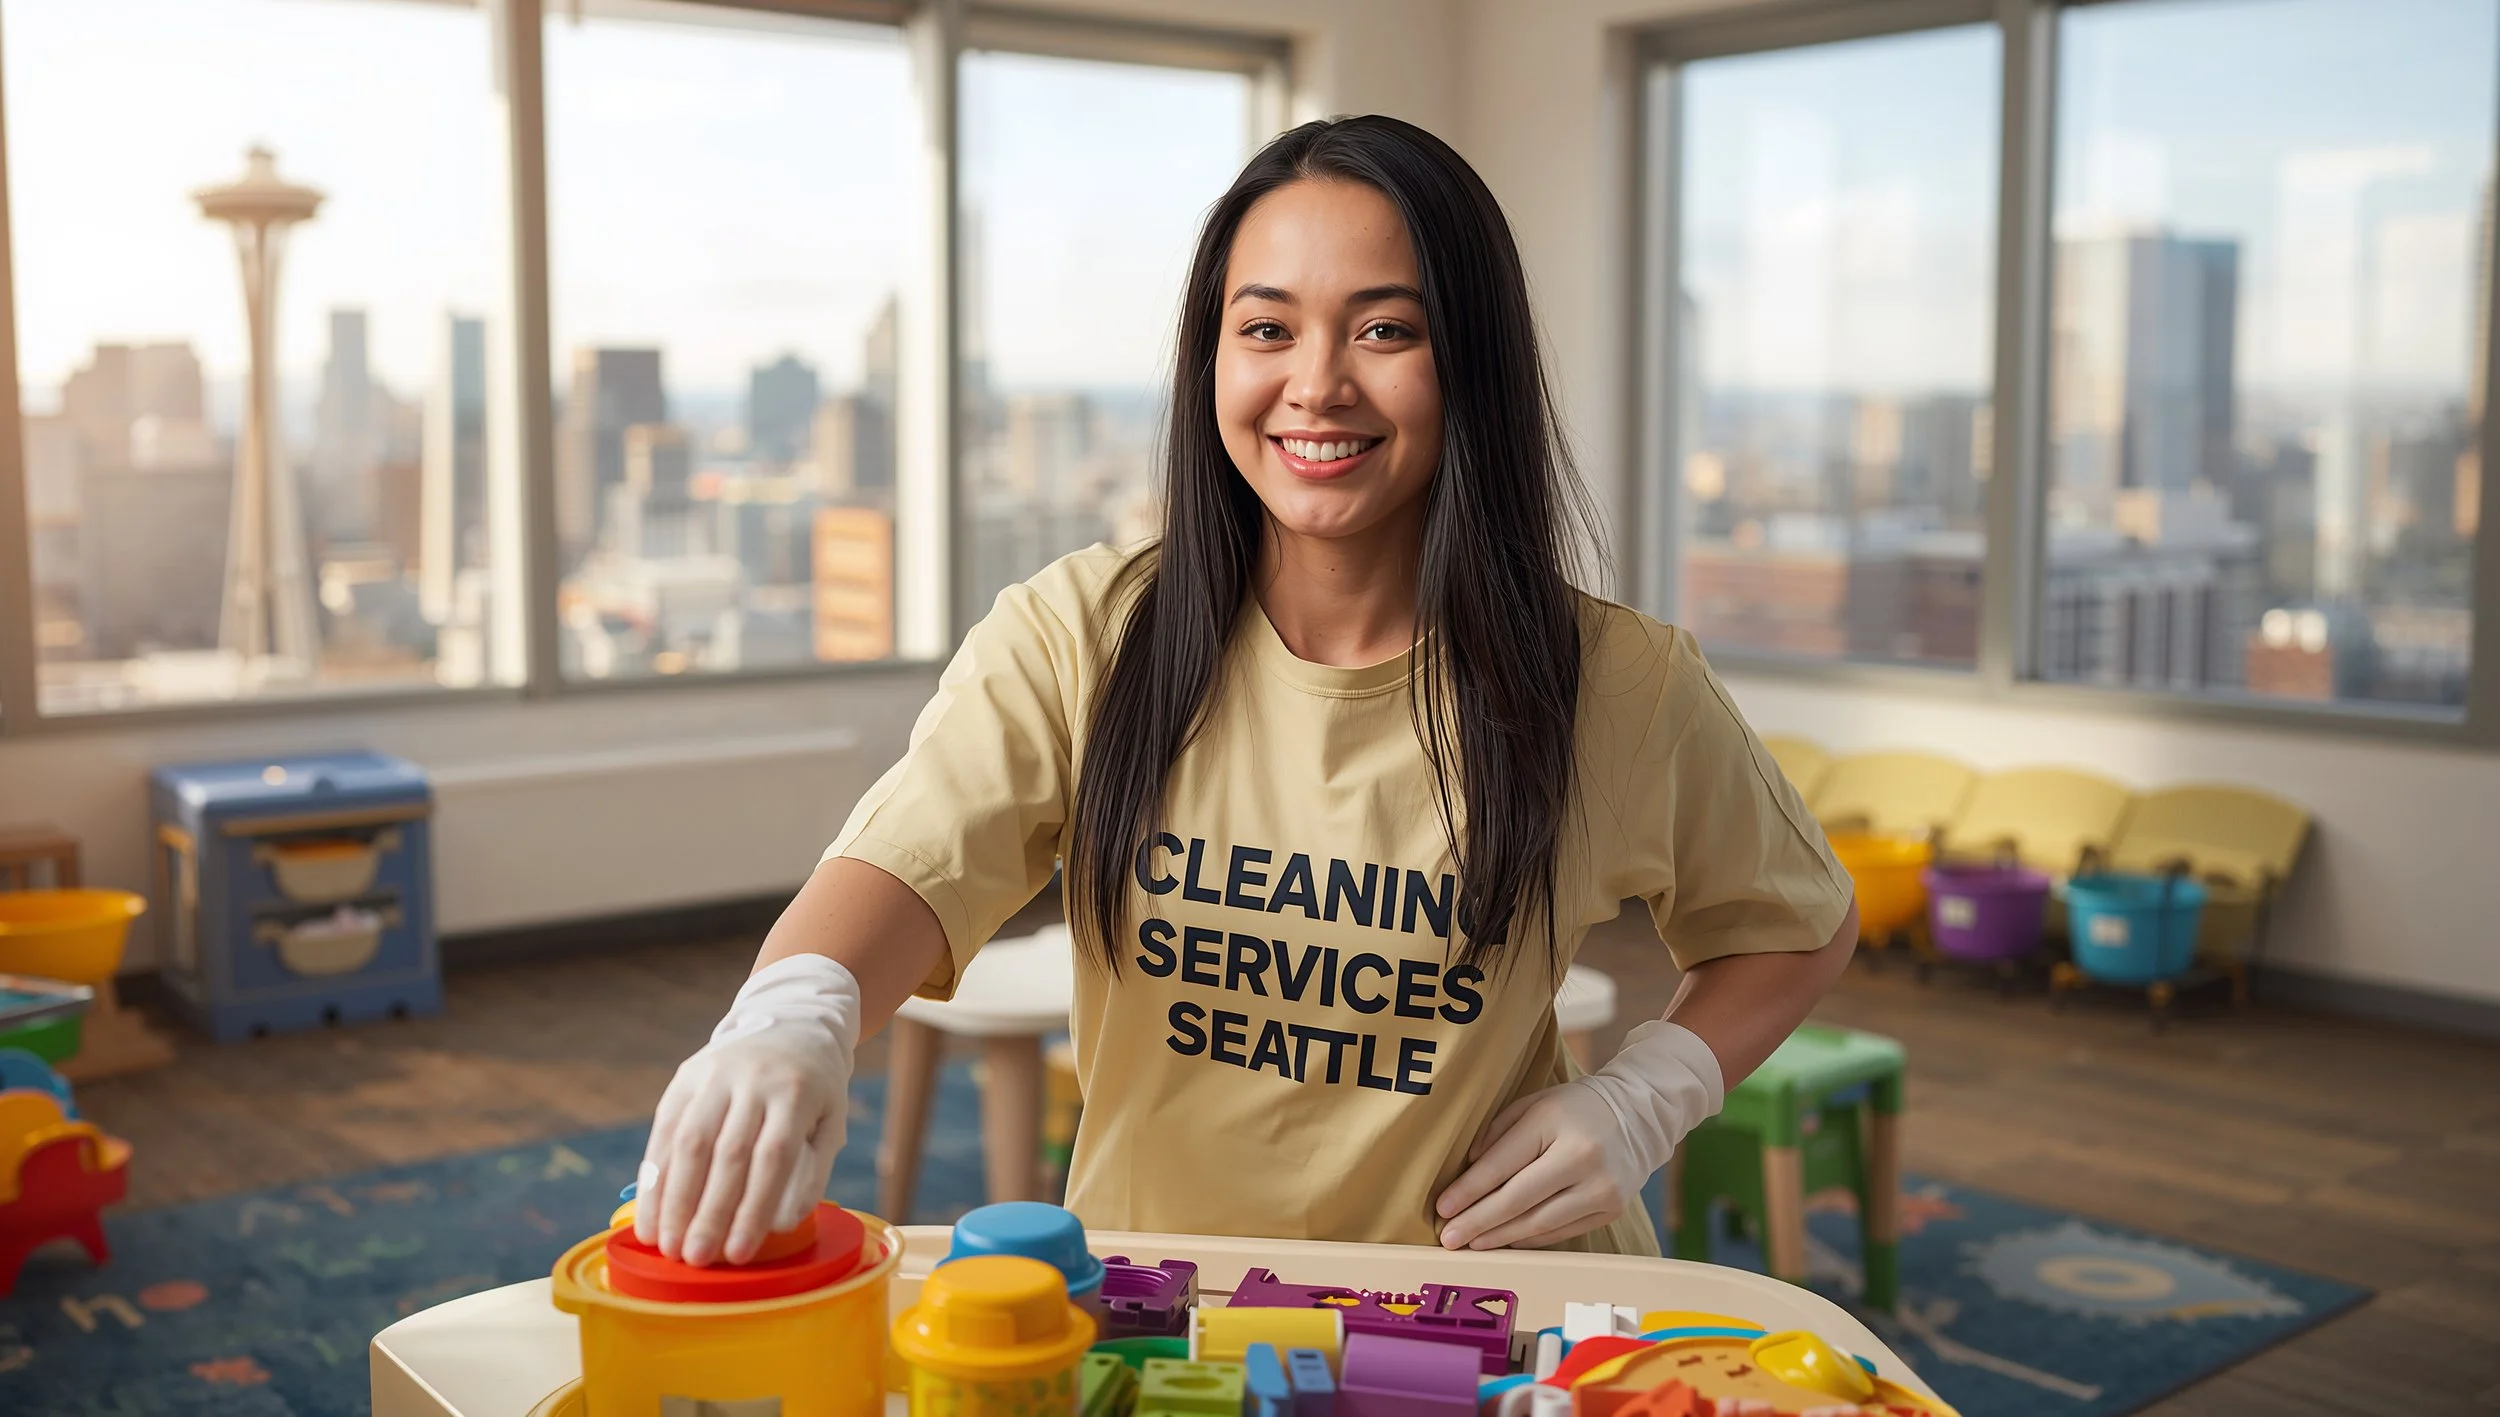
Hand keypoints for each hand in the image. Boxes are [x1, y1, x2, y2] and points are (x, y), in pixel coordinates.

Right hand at [638, 954, 861, 1266]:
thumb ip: (812, 1170)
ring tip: (667, 1247)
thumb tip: (781, 1224)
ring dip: (674, 1200)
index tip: (739, 1254)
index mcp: (796, 1091)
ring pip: (688, 1141)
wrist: (790, 1023)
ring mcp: (715, 1075)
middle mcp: (752, 1079)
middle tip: (694, 1260)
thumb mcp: (830, 1122)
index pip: (773, 1157)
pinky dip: (654, 1178)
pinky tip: (650, 1216)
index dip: (753, 1208)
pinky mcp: (685, 1077)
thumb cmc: (813, 1090)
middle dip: (708, 1212)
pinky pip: (665, 1130)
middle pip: (727, 1153)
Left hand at [1434, 1019, 1723, 1249]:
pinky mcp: (1612, 1210)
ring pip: (1538, 1224)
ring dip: (1500, 1237)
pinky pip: (1560, 1232)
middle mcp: (1582, 1158)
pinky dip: (1529, 1239)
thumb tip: (1469, 1170)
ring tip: (1472, 1243)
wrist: (1640, 1115)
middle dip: (1478, 1221)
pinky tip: (1506, 1241)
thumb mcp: (1534, 1103)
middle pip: (1518, 1200)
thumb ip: (1498, 1132)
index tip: (1442, 1207)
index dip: (1468, 1190)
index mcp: (1556, 1123)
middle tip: (1449, 1238)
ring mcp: (1601, 1189)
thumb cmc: (1576, 1108)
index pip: (1502, 1164)